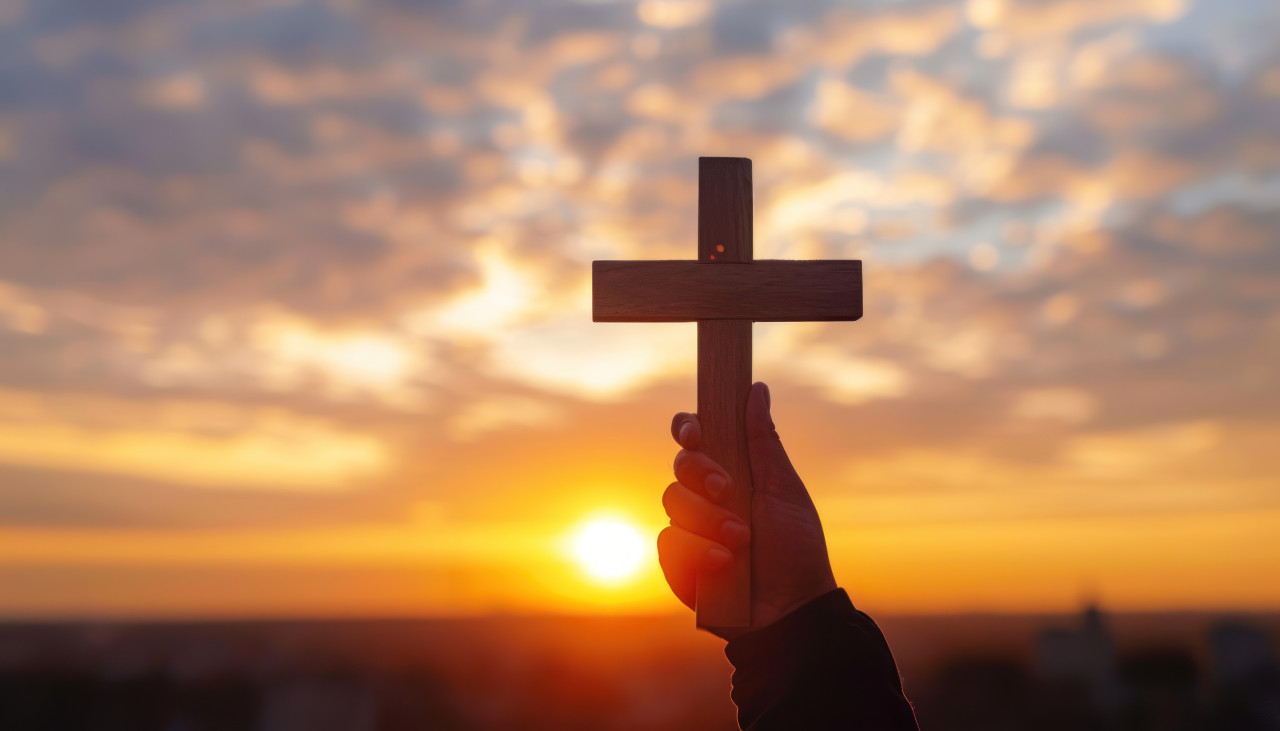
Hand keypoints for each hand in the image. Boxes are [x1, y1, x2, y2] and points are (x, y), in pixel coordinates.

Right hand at [658, 381, 837, 639]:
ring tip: (740, 542)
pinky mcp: (677, 564)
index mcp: (730, 473)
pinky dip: (698, 552)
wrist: (791, 609)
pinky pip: (667, 543)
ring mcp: (688, 530)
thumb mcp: (783, 490)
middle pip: (680, 465)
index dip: (688, 428)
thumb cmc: (796, 549)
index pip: (695, 439)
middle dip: (703, 474)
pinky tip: (725, 565)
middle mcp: (704, 499)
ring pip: (672, 502)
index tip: (696, 431)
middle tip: (729, 491)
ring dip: (708, 521)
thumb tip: (755, 389)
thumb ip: (763, 442)